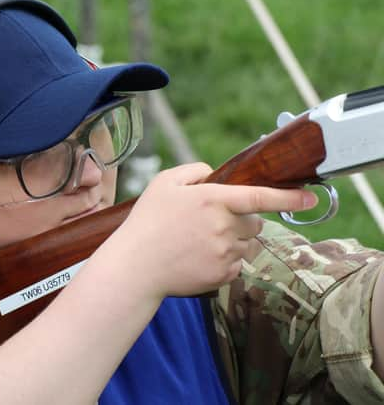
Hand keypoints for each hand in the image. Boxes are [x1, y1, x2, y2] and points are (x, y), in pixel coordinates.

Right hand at [103, 162, 317, 297]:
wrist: (135, 266)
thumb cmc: (147, 222)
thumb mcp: (164, 183)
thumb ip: (194, 170)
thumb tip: (214, 174)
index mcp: (213, 199)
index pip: (261, 196)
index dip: (289, 197)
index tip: (310, 198)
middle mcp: (225, 226)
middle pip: (254, 223)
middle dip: (240, 221)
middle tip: (210, 223)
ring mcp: (225, 252)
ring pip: (245, 244)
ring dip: (231, 241)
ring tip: (197, 243)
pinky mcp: (222, 275)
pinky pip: (235, 264)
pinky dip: (222, 260)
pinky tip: (197, 258)